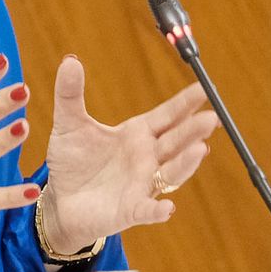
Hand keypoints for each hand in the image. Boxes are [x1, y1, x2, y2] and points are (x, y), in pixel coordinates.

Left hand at [40, 56, 219, 254]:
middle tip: (211, 117)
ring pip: (170, 174)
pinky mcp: (129, 210)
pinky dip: (157, 210)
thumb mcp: (69, 124)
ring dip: (186, 163)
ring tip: (200, 150)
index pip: (167, 115)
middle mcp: (147, 158)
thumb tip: (70, 60)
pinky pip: (147, 210)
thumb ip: (70, 94)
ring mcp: (141, 185)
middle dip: (193, 130)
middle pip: (176, 142)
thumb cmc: (72, 162)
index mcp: (138, 134)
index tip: (204, 88)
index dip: (185, 103)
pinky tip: (167, 207)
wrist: (59, 200)